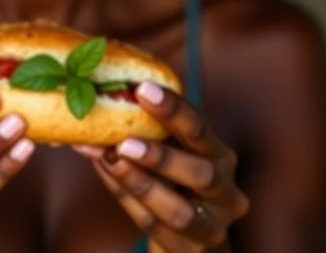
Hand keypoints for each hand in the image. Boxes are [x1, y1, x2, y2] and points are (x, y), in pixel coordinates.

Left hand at [74, 82, 249, 251]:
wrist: (192, 236)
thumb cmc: (175, 177)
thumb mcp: (173, 148)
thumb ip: (148, 126)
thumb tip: (100, 93)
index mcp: (221, 156)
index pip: (200, 129)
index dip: (173, 109)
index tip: (142, 88)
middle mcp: (225, 192)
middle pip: (200, 174)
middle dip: (161, 156)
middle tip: (125, 141)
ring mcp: (211, 227)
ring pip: (178, 210)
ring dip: (140, 184)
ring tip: (110, 160)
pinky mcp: (189, 252)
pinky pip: (154, 226)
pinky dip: (126, 199)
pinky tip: (106, 174)